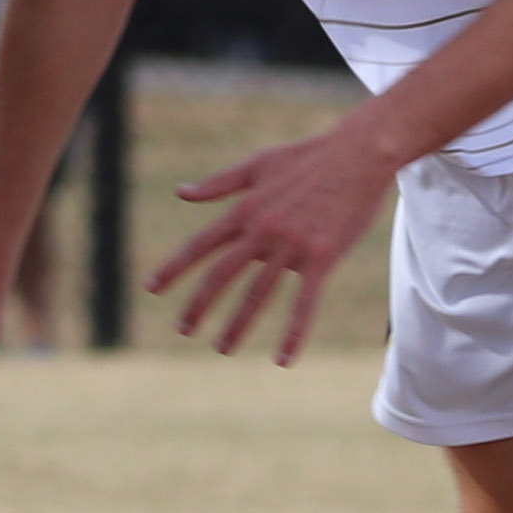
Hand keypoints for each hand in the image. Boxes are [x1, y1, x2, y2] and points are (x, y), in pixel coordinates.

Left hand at [145, 113, 394, 363]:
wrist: (359, 154)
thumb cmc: (308, 157)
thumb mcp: (257, 164)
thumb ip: (218, 184)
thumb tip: (180, 193)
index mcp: (245, 209)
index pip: (201, 244)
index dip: (175, 267)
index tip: (152, 288)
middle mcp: (262, 230)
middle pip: (222, 274)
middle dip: (199, 304)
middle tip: (183, 329)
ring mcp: (292, 245)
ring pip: (258, 293)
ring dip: (238, 324)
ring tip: (222, 348)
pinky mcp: (322, 256)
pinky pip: (305, 302)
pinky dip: (293, 332)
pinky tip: (283, 359)